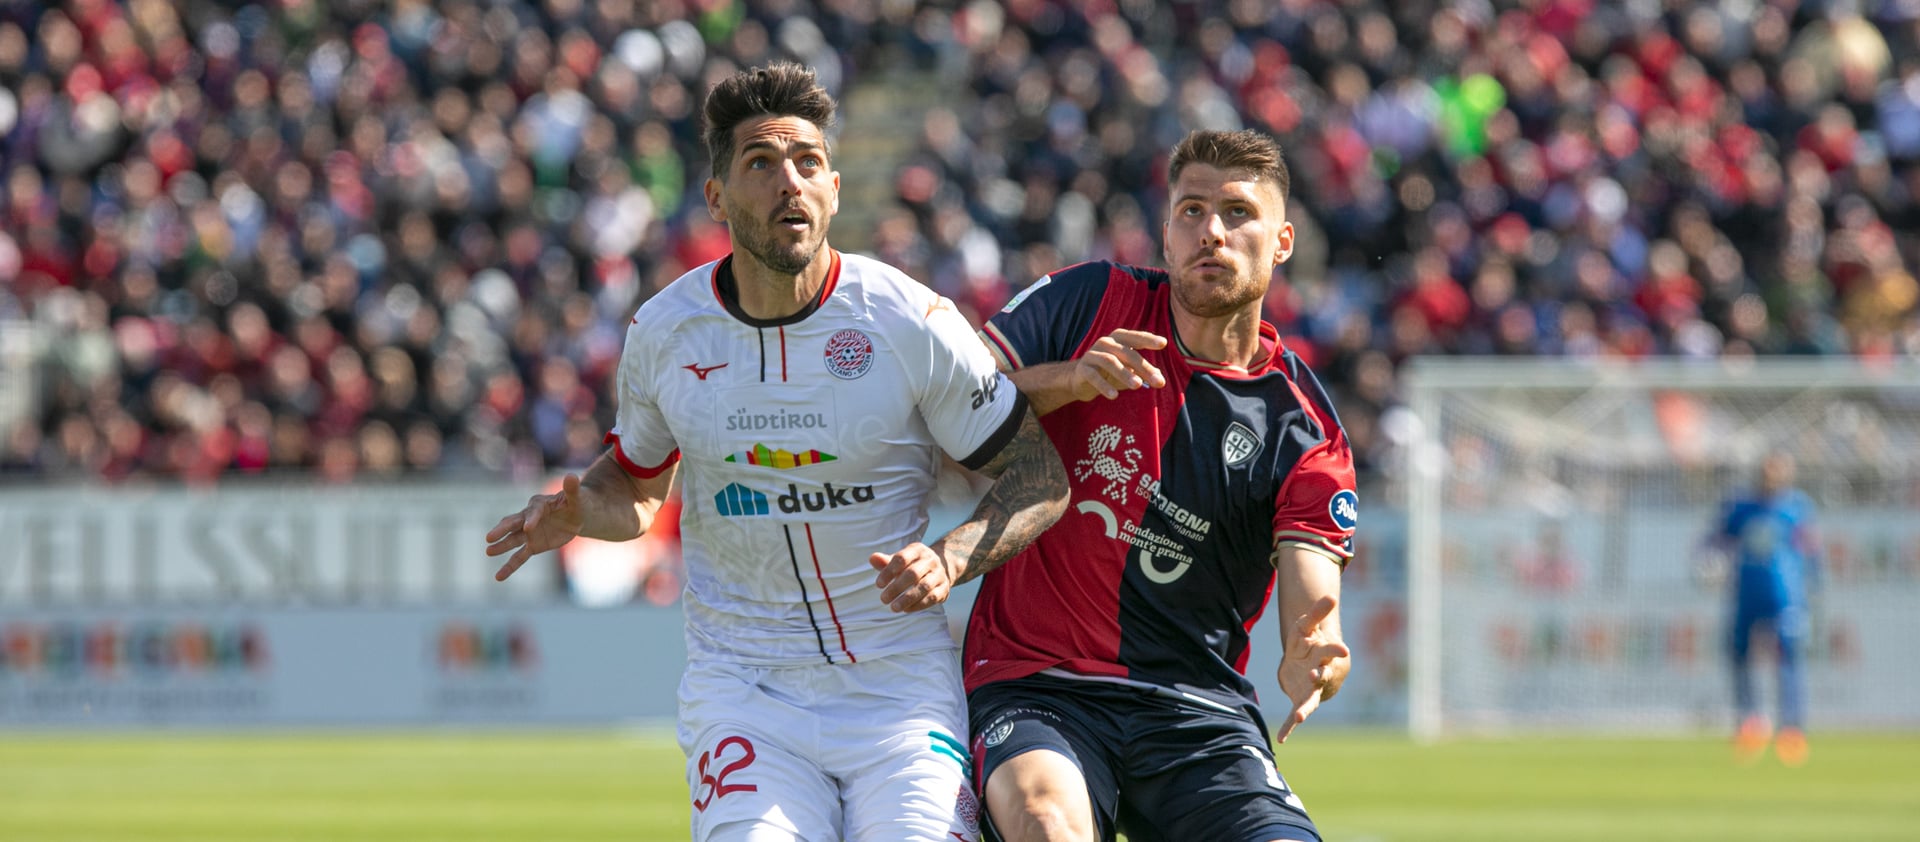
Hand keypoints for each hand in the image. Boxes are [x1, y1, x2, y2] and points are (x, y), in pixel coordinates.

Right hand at [486, 473, 586, 580]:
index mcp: (539, 504)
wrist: (576, 516)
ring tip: (488, 552)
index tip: (528, 528)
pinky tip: (498, 577)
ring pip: (513, 540)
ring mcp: (528, 533)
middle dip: (502, 530)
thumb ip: (572, 489)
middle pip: (513, 523)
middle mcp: (528, 518)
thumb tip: (571, 476)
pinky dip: (509, 567)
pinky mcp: (533, 546)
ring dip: (501, 546)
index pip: (533, 512)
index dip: (532, 520)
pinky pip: (519, 557)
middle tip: (489, 537)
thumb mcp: (577, 497)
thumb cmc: (576, 503)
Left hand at [868, 543, 957, 612]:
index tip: (878, 584)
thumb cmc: (913, 564)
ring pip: (924, 587)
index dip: (889, 571)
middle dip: (897, 587)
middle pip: (913, 574)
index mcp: (918, 550)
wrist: (942, 568)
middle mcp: (931, 561)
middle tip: (883, 599)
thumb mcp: (901, 560)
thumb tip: (872, 558)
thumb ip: (886, 561)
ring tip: (894, 607)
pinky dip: (918, 605)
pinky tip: (906, 609)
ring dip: (907, 598)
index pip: (902, 558)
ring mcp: (939, 575)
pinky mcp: (944, 588)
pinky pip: (932, 597)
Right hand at [1072, 330, 1166, 400]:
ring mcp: (1092, 354)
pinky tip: (1114, 396)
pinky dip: (1104, 386)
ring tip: (1138, 386)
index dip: (1148, 339)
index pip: (1135, 337)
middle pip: (1127, 352)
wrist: (1080, 380)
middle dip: (1143, 367)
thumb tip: (1160, 378)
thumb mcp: (1128, 371)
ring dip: (1125, 374)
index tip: (1164, 343)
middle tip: (1159, 382)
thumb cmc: (1109, 373)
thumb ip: (1142, 372)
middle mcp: (1105, 343)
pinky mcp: (1082, 369)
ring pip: (1110, 361)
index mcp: (1118, 339)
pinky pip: (1093, 376)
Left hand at [1274, 595, 1350, 742]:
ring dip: (1305, 707)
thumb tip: (1331, 593)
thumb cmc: (1308, 644)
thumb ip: (1317, 612)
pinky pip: (1295, 715)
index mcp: (1323, 655)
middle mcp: (1320, 674)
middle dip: (1321, 674)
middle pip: (1322, 674)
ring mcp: (1311, 690)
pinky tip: (1281, 738)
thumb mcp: (1307, 626)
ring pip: (1310, 699)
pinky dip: (1289, 726)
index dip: (1335, 649)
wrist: (1308, 666)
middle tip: (1318, 674)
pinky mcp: (1300, 701)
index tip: (1342, 649)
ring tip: (1301, 715)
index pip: (1331, 650)